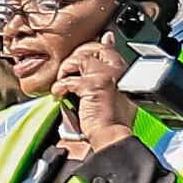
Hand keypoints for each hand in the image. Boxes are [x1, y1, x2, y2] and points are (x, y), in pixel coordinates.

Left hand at [61, 35, 135, 152]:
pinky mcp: (93, 86)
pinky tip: (60, 95)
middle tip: (66, 73)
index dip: (91, 47)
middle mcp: (117, 69)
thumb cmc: (112, 119)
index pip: (106, 49)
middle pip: (92, 48)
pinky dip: (59, 87)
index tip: (80, 52)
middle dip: (74, 58)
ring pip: (79, 59)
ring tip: (63, 85)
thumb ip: (106, 76)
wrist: (112, 135)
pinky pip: (68, 79)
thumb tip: (99, 63)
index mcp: (123, 71)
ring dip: (65, 70)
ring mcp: (106, 76)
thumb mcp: (113, 93)